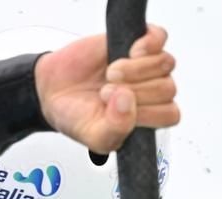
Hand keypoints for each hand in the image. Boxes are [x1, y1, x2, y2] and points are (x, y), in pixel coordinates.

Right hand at [34, 25, 178, 153]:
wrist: (52, 90)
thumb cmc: (76, 115)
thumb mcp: (93, 137)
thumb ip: (115, 130)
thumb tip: (127, 101)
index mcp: (146, 118)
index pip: (170, 115)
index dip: (148, 113)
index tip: (118, 111)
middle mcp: (150, 92)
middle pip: (167, 89)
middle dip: (136, 93)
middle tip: (105, 93)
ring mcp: (145, 67)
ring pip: (165, 64)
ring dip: (136, 70)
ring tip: (111, 75)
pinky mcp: (138, 43)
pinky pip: (159, 38)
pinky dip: (146, 46)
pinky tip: (128, 53)